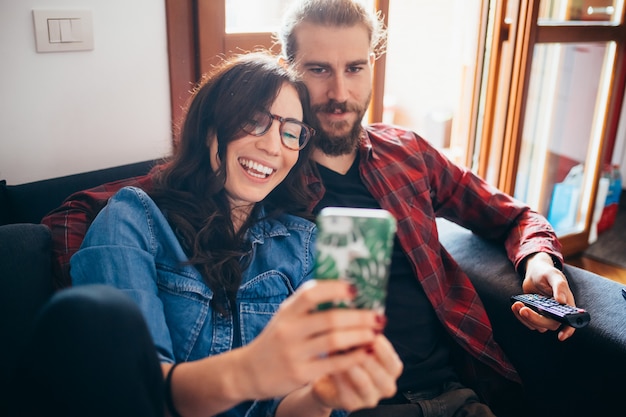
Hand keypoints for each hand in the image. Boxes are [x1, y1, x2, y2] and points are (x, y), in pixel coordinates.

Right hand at [239, 280, 384, 398]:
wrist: (248, 372)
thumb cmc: (276, 339)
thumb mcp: (285, 317)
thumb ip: (307, 305)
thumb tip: (345, 288)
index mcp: (287, 312)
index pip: (311, 294)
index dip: (335, 289)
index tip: (356, 289)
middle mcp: (289, 330)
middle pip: (330, 318)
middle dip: (359, 317)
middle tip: (379, 316)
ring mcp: (294, 353)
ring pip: (334, 341)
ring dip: (360, 336)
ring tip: (375, 333)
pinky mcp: (301, 373)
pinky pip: (333, 364)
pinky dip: (353, 357)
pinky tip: (365, 352)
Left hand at [311, 335, 402, 411]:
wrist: (331, 378)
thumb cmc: (348, 354)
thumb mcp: (361, 340)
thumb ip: (365, 328)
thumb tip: (361, 309)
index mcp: (392, 368)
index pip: (392, 361)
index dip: (382, 348)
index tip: (370, 334)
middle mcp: (385, 385)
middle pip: (381, 374)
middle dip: (366, 356)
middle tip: (353, 341)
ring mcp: (369, 397)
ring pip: (364, 383)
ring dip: (352, 364)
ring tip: (339, 349)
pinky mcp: (352, 404)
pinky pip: (346, 390)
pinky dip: (339, 375)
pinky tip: (331, 362)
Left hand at [511, 252, 575, 340]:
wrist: (534, 272)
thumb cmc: (547, 273)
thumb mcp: (554, 276)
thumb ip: (559, 287)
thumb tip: (562, 301)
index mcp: (567, 305)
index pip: (571, 321)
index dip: (568, 330)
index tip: (560, 337)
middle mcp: (557, 313)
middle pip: (549, 325)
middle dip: (535, 319)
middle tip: (523, 309)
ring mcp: (545, 315)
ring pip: (537, 326)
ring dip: (524, 318)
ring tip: (517, 304)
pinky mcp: (534, 314)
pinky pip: (527, 321)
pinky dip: (519, 315)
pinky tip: (515, 305)